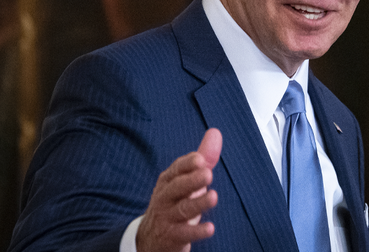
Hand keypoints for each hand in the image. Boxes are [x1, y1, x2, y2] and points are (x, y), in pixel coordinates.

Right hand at [137, 128, 221, 251]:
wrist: (152, 237)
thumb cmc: (175, 200)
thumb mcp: (186, 179)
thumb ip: (203, 158)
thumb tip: (216, 132)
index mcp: (169, 180)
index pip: (176, 169)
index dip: (188, 164)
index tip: (200, 159)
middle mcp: (165, 197)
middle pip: (177, 187)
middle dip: (192, 180)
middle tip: (208, 174)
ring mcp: (167, 217)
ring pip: (182, 209)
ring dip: (198, 203)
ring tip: (214, 197)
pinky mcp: (172, 236)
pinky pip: (184, 233)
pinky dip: (197, 231)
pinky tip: (210, 228)